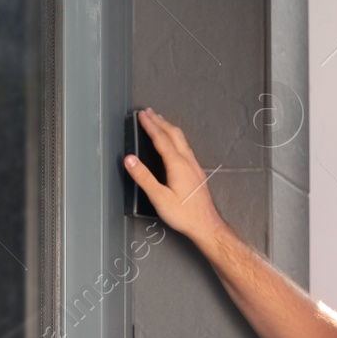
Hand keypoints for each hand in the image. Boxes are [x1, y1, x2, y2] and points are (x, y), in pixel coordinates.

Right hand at [123, 108, 223, 246]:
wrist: (207, 225)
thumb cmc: (185, 215)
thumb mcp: (159, 198)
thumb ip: (143, 177)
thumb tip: (130, 160)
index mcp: (177, 165)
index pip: (161, 139)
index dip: (150, 125)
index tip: (141, 115)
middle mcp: (188, 162)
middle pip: (173, 134)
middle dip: (159, 121)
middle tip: (148, 112)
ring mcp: (194, 166)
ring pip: (181, 140)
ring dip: (168, 127)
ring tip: (160, 121)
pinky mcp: (197, 172)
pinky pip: (186, 147)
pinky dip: (176, 138)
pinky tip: (175, 142)